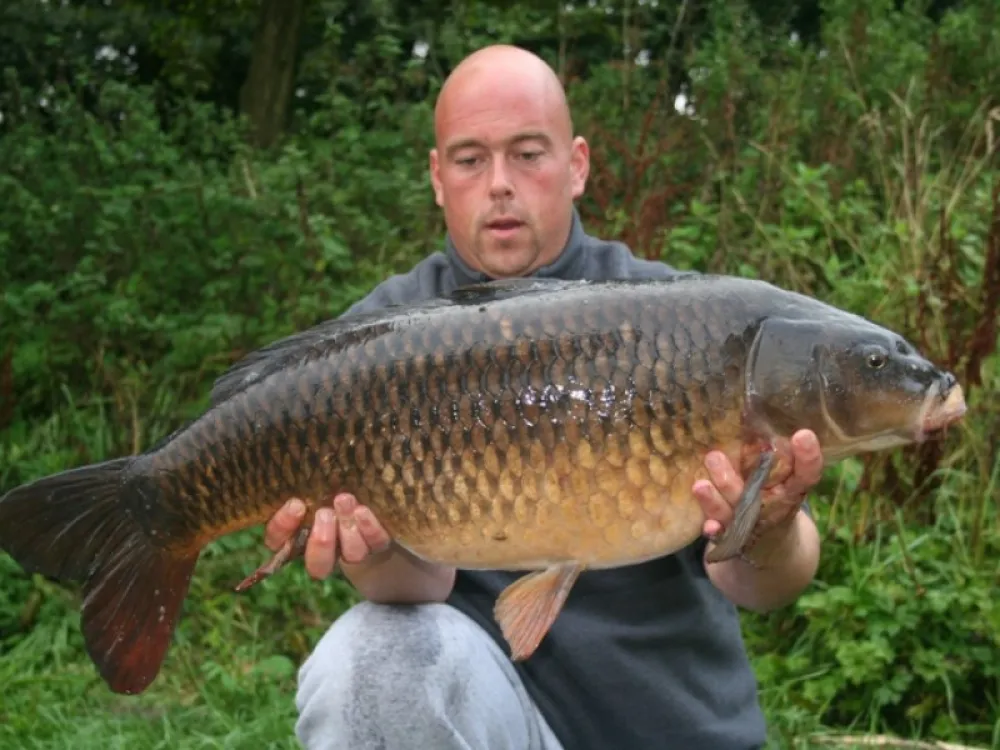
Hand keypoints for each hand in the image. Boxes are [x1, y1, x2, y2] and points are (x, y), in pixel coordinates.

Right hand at [264, 493, 390, 579]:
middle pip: (318, 563)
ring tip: (344, 500)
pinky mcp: (379, 544)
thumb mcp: (313, 487)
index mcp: (299, 537)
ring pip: (351, 553)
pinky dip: (370, 527)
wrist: (374, 507)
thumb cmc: (331, 490)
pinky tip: (363, 510)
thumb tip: (299, 464)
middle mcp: (327, 551)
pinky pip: (376, 542)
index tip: (295, 505)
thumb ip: (303, 486)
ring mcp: (355, 551)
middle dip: (321, 541)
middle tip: (324, 513)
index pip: (278, 541)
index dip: (282, 528)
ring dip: (347, 528)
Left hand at [693, 429, 823, 546]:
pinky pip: (724, 535)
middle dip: (737, 476)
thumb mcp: (781, 476)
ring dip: (716, 500)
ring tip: (699, 485)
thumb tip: (746, 409)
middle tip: (714, 455)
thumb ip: (769, 453)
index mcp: (793, 489)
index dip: (809, 456)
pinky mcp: (736, 537)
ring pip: (735, 511)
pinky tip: (708, 527)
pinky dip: (716, 531)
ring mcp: (755, 523)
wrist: (773, 544)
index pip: (807, 473)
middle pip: (760, 491)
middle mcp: (775, 505)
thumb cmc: (773, 494)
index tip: (803, 434)